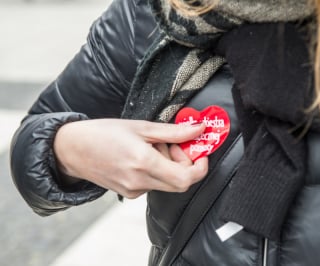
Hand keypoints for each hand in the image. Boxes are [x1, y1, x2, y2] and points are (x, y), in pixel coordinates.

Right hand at [53, 119, 207, 197]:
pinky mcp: (129, 193)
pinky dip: (156, 170)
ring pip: (167, 182)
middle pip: (180, 183)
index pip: (186, 178)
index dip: (200, 167)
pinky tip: (142, 156)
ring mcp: (134, 191)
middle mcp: (140, 182)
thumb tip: (199, 129)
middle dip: (184, 163)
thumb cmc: (104, 133)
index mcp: (144, 163)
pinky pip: (153, 184)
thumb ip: (173, 132)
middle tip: (173, 144)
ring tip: (151, 147)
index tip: (200, 152)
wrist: (72, 149)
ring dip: (168, 165)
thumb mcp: (141, 127)